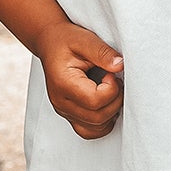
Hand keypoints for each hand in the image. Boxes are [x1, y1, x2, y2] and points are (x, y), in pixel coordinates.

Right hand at [36, 21, 123, 138]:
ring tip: (110, 91)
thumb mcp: (84, 39)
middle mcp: (60, 102)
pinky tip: (106, 103)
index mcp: (62, 83)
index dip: (111, 90)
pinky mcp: (69, 114)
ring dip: (111, 112)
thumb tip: (120, 65)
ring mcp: (63, 111)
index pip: (94, 101)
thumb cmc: (66, 40)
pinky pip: (89, 131)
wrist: (50, 43)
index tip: (111, 74)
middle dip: (115, 101)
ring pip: (95, 128)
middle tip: (113, 81)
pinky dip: (103, 122)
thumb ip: (102, 52)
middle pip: (97, 118)